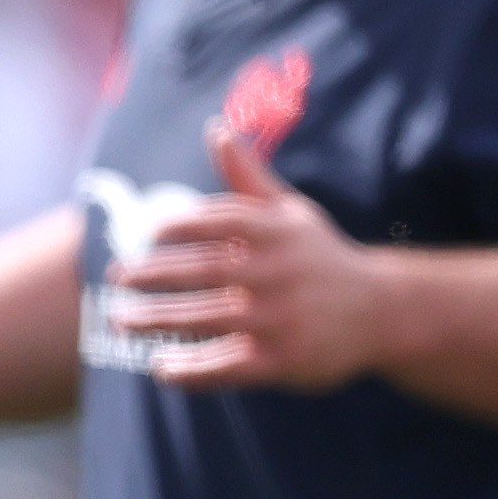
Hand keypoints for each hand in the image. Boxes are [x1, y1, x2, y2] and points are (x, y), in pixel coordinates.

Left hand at [103, 127, 389, 390]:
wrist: (382, 311)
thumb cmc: (319, 256)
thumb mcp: (290, 213)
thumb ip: (247, 177)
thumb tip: (216, 129)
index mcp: (278, 232)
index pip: (221, 220)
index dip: (180, 226)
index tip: (147, 234)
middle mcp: (279, 272)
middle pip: (205, 271)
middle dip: (154, 275)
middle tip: (115, 277)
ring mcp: (281, 318)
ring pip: (208, 318)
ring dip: (158, 320)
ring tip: (118, 320)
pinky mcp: (284, 360)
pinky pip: (228, 366)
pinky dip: (193, 369)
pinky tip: (161, 367)